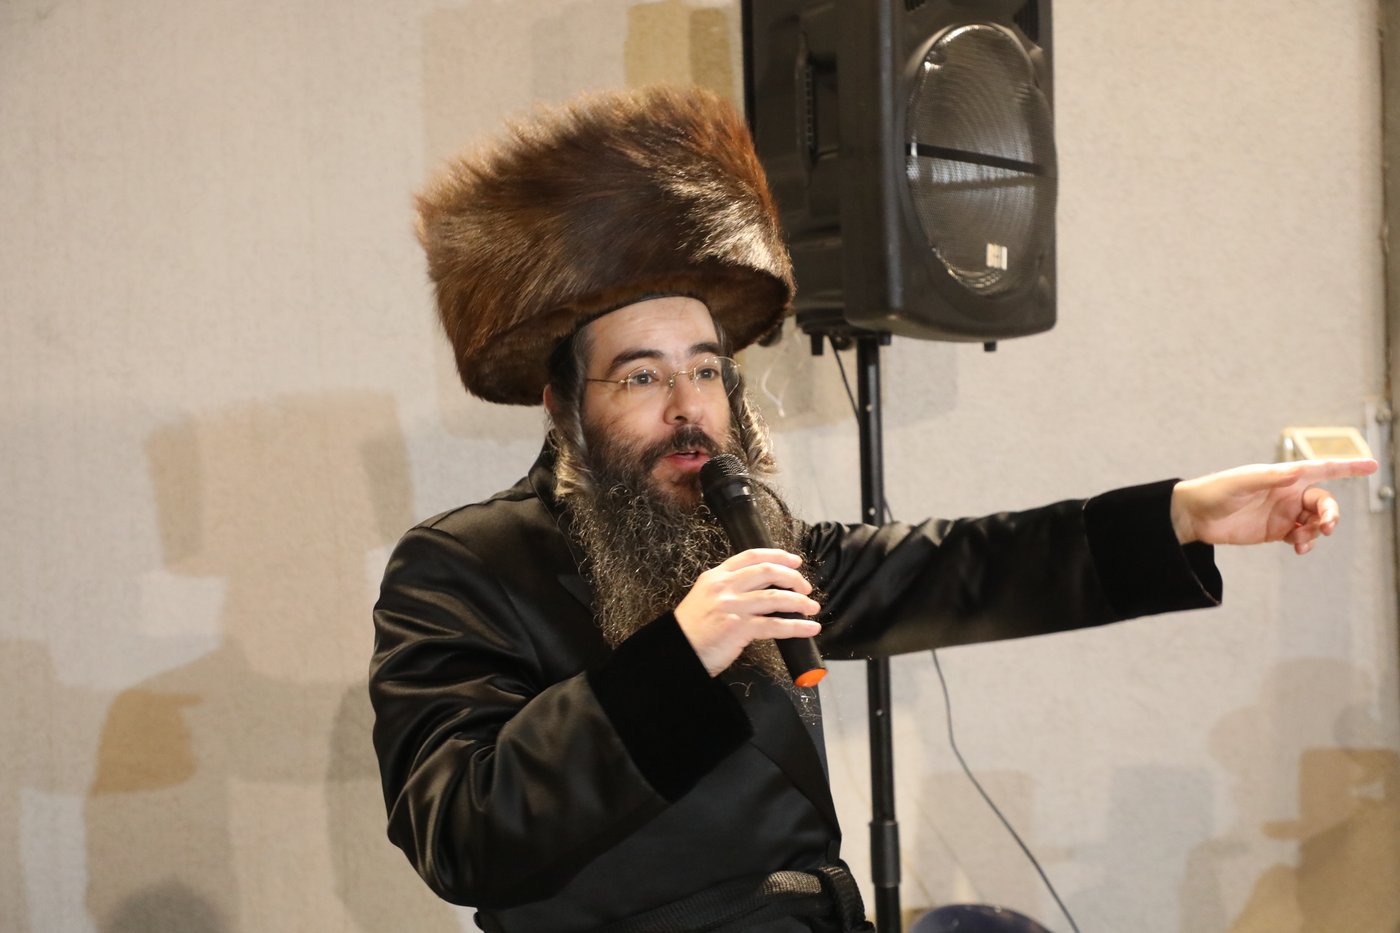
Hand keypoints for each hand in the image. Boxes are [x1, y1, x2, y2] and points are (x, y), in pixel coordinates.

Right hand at [674, 548, 821, 675]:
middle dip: (793, 577)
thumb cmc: (691, 630)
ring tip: (812, 607)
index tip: (794, 560)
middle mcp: (724, 587)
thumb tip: (761, 591)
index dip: (777, 555)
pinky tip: (809, 628)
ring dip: (800, 602)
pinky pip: (776, 624)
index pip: (751, 556)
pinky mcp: (739, 627)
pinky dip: (797, 626)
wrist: (676, 651)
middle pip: (768, 571)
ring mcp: (732, 606)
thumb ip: (728, 590)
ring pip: (776, 597)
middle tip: (806, 587)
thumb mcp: (705, 598)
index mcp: (716, 576)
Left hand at [1170, 458, 1376, 553]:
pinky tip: (1299, 547)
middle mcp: (1288, 493)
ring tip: (1302, 541)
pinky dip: (1306, 542)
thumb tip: (1297, 471)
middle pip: (1324, 502)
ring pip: (1316, 522)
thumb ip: (1270, 479)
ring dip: (1317, 531)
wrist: (1193, 516)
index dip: (1348, 467)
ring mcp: (1283, 513)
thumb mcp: (1242, 483)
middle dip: (1331, 514)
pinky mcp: (1276, 531)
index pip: (1322, 469)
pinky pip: (1302, 537)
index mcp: (1284, 476)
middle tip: (1326, 526)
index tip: (1372, 466)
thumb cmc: (1215, 492)